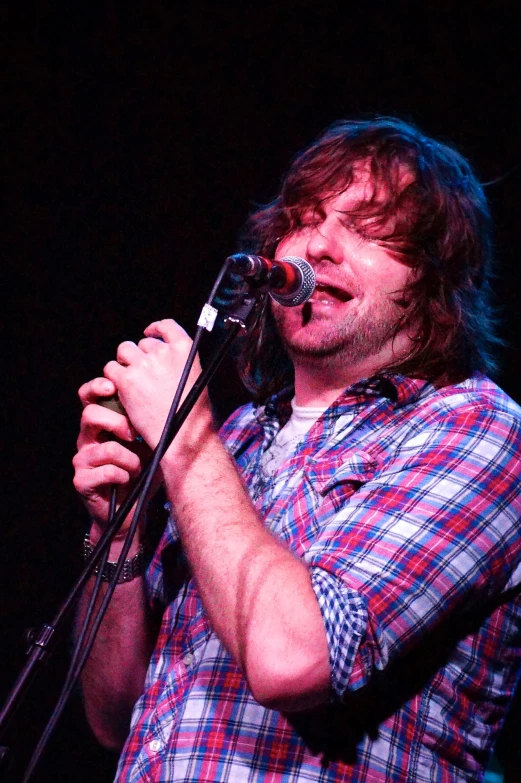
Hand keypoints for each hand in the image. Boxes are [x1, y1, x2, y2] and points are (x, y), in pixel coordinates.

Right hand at [73, 377, 148, 536]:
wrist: (134, 509)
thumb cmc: (143, 473)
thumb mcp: (152, 444)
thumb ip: (151, 424)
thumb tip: (169, 400)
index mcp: (100, 425)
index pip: (89, 397)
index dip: (96, 387)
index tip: (112, 386)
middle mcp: (87, 439)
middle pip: (90, 415)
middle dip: (117, 422)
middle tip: (133, 434)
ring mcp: (82, 460)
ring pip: (106, 448)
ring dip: (129, 459)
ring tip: (136, 468)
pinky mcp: (82, 481)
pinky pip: (107, 471)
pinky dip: (124, 475)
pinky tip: (127, 479)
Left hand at [103, 319, 213, 457]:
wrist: (180, 436)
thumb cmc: (190, 414)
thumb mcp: (195, 379)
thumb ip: (179, 362)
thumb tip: (162, 357)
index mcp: (185, 350)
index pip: (166, 326)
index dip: (155, 329)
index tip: (149, 333)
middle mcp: (164, 352)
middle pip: (143, 342)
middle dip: (140, 355)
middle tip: (142, 375)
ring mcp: (144, 365)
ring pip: (124, 351)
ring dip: (125, 363)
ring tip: (131, 382)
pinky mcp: (127, 380)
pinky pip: (111, 369)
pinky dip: (113, 378)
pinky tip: (121, 391)